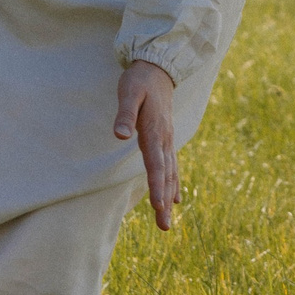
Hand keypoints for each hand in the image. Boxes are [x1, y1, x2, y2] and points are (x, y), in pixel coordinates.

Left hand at [112, 59, 181, 229]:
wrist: (158, 68)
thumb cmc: (139, 80)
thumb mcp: (128, 92)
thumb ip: (124, 114)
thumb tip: (119, 135)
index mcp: (155, 130)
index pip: (156, 163)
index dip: (157, 185)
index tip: (158, 206)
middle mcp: (165, 139)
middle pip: (165, 175)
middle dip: (163, 201)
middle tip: (164, 227)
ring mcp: (168, 140)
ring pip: (170, 173)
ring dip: (168, 197)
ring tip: (166, 221)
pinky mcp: (166, 138)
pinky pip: (172, 166)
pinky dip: (173, 184)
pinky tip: (174, 199)